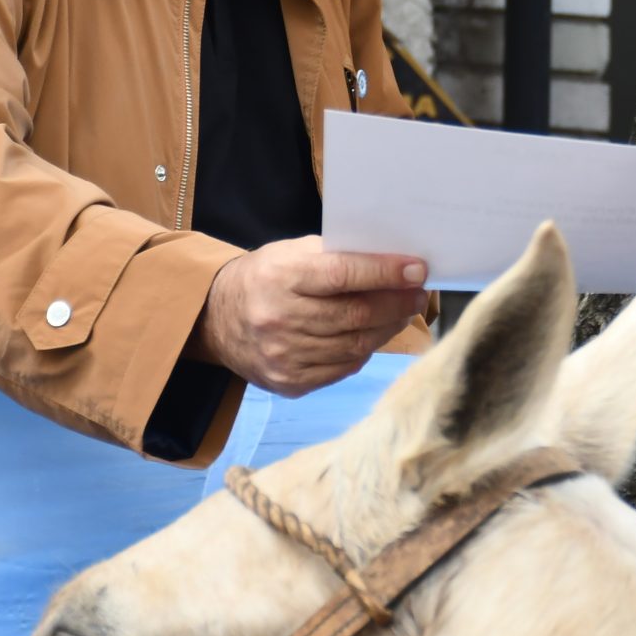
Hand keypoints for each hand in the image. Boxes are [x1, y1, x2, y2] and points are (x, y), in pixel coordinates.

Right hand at [193, 236, 429, 394]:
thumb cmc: (267, 278)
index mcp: (280, 277)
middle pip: (355, 315)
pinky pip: (344, 367)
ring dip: (388, 328)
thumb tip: (393, 263)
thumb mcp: (291, 253)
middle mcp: (278, 318)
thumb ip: (337, 256)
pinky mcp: (289, 382)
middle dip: (396, 303)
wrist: (217, 320)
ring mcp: (283, 355)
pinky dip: (366, 350)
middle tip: (418, 293)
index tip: (418, 269)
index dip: (384, 273)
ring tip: (404, 312)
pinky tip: (375, 334)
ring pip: (355, 344)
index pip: (341, 275)